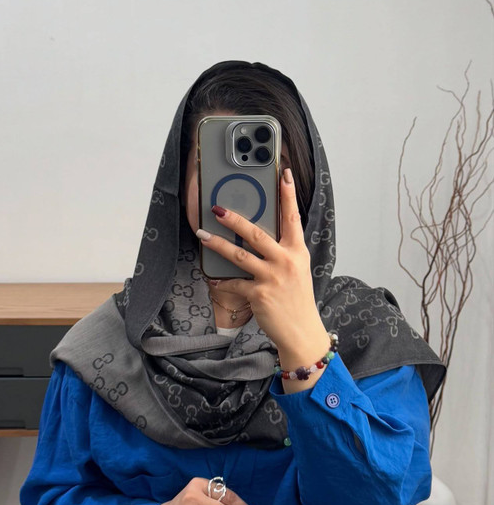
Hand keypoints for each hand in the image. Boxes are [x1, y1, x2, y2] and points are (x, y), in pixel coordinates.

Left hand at [197, 168, 326, 354]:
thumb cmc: (297, 300)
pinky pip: (234, 283)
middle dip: (235, 218)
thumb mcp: (297, 271)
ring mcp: (272, 278)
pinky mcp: (259, 294)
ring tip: (202, 235)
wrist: (301, 331)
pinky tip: (212, 277)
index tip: (284, 173)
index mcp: (297, 252)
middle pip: (256, 233)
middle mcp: (286, 261)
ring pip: (240, 255)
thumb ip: (283, 253)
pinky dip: (222, 280)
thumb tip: (259, 237)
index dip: (288, 195)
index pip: (292, 218)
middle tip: (217, 208)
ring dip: (218, 244)